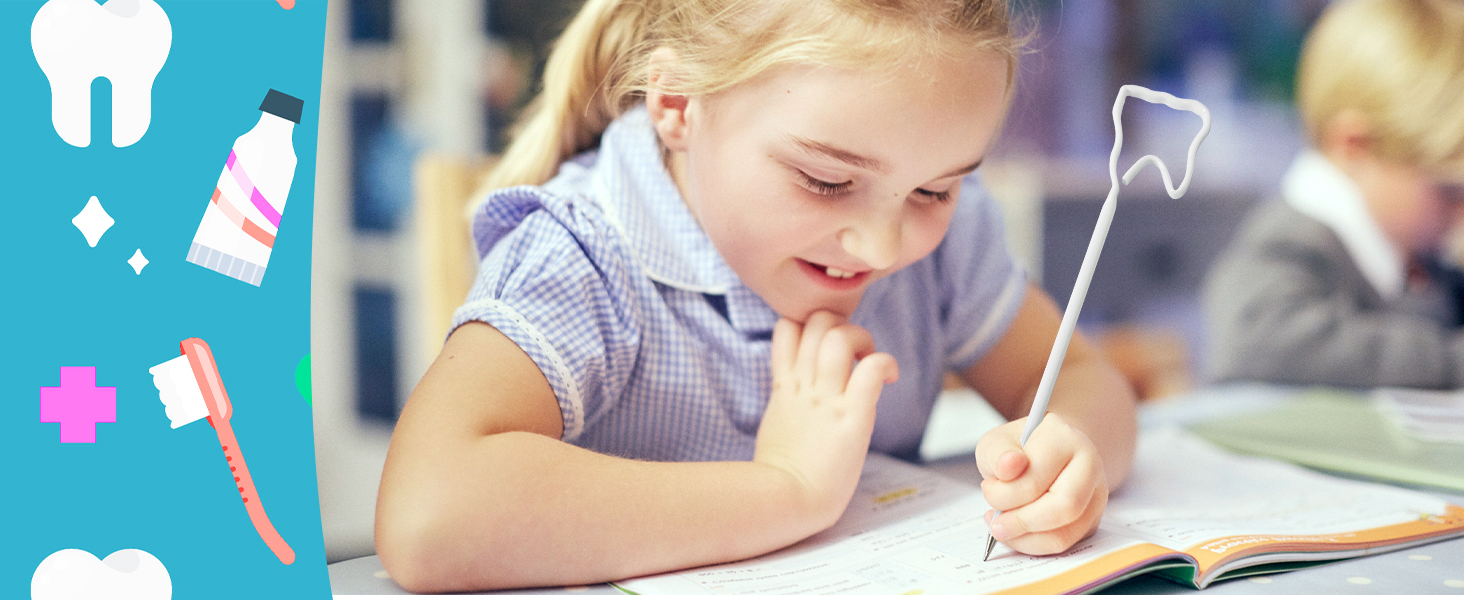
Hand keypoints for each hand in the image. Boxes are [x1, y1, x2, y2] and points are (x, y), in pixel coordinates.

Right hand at [754, 311, 899, 526]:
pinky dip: (885, 363)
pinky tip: (890, 378)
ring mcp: (826, 398)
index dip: (809, 324)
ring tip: (868, 359)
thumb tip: (799, 393)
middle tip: (853, 350)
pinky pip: (871, 368)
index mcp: (784, 386)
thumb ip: (788, 400)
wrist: (786, 499)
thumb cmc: (781, 474)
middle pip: (816, 321)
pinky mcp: (852, 416)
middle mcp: (804, 384)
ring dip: (862, 338)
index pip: (787, 327)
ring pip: (840, 336)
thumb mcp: (776, 422)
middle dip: (839, 324)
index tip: (825, 344)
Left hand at [976, 413, 1106, 554]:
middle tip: (995, 523)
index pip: (1038, 477)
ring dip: (1025, 538)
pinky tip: (1016, 531)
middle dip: (1022, 521)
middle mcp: (1089, 466)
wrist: (1044, 454)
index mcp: (1065, 439)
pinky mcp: (1090, 520)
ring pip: (1065, 533)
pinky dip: (1033, 544)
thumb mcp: (998, 442)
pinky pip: (1064, 544)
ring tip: (1001, 526)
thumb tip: (1009, 466)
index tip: (987, 488)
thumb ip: (998, 454)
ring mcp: (1094, 496)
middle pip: (1064, 507)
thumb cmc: (1018, 449)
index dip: (1006, 493)